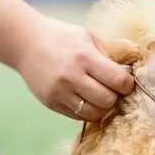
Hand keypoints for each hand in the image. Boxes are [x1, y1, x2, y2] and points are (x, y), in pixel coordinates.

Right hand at [16, 14, 132, 120]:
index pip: (118, 80)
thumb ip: (108, 57)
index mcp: (85, 57)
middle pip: (107, 101)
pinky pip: (78, 116)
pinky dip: (87, 111)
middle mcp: (71, 77)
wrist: (26, 43)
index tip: (125, 81)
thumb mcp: (89, 38)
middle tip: (113, 90)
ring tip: (100, 96)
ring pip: (94, 114)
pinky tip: (87, 99)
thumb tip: (128, 76)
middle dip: (115, 97)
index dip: (127, 84)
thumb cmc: (63, 38)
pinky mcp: (51, 103)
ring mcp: (60, 93)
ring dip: (102, 107)